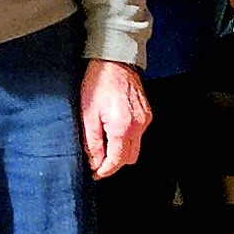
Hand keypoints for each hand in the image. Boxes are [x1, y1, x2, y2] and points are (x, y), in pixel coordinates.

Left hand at [81, 59, 150, 178]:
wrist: (114, 60)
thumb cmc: (98, 83)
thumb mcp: (87, 114)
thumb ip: (92, 142)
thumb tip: (94, 162)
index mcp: (123, 127)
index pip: (117, 160)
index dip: (105, 171)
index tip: (94, 173)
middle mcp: (138, 126)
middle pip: (129, 158)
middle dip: (114, 163)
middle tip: (97, 161)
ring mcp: (145, 119)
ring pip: (135, 147)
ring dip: (121, 150)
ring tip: (104, 144)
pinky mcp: (147, 113)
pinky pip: (138, 134)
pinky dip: (126, 138)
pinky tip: (113, 130)